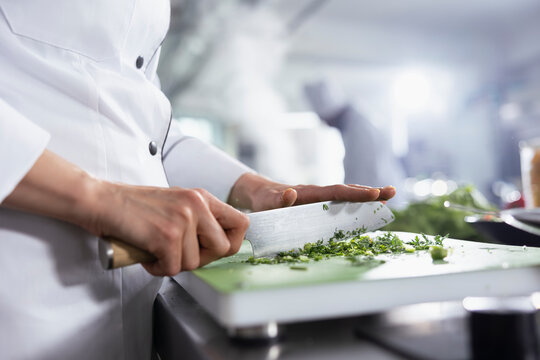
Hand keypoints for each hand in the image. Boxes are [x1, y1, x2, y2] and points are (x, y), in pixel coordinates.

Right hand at [85, 184, 248, 275]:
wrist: (100, 200)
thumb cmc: (134, 206)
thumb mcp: (176, 203)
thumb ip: (199, 219)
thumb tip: (219, 246)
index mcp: (202, 197)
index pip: (241, 222)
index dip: (231, 242)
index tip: (213, 249)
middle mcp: (197, 205)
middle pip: (222, 248)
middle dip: (201, 259)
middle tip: (179, 253)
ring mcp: (183, 220)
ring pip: (195, 263)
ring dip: (173, 263)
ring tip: (155, 248)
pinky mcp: (166, 236)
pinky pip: (173, 268)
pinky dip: (157, 268)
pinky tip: (146, 254)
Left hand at [228, 173, 395, 211]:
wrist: (259, 193)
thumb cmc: (263, 200)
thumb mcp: (268, 202)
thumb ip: (280, 200)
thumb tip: (291, 194)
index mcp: (309, 193)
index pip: (336, 192)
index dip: (356, 194)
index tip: (375, 194)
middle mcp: (318, 193)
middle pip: (347, 191)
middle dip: (370, 192)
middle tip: (392, 192)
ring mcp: (319, 198)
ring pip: (346, 196)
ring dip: (366, 197)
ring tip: (388, 199)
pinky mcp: (318, 204)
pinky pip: (340, 203)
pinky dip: (355, 204)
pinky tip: (368, 210)